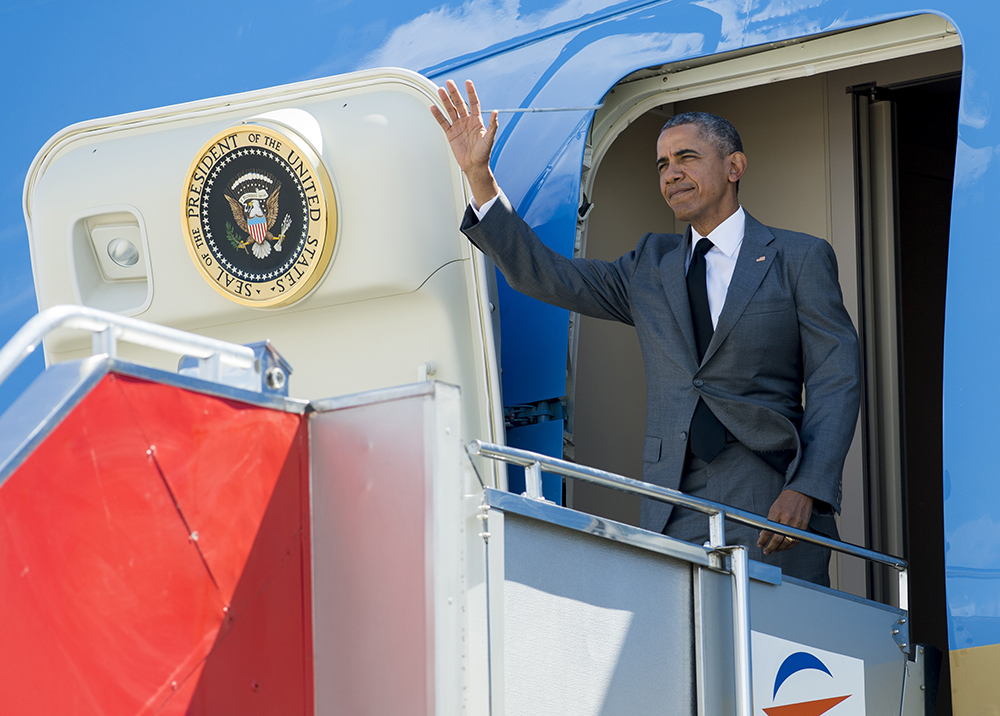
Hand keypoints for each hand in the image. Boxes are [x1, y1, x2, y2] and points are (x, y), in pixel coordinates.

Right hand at [430, 79, 499, 206]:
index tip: (467, 82)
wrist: (474, 166)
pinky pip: (443, 122)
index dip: (471, 92)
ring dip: (446, 101)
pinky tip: (434, 107)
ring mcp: (458, 127)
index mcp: (477, 121)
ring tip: (440, 91)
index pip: (474, 103)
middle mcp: (467, 122)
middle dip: (455, 93)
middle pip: (460, 104)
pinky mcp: (451, 134)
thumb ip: (493, 125)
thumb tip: (496, 113)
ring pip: (450, 110)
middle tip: (449, 83)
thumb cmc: (483, 154)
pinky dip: (438, 115)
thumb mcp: (489, 139)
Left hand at [757, 489, 812, 554]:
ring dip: (779, 549)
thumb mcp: (774, 508)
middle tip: (766, 550)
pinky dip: (789, 546)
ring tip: (774, 550)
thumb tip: (763, 535)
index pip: (768, 531)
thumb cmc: (786, 500)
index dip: (763, 540)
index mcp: (777, 513)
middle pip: (778, 539)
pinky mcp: (803, 527)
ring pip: (787, 542)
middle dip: (770, 547)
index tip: (760, 544)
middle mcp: (787, 519)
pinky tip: (784, 547)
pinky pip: (796, 541)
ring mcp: (796, 524)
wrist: (801, 493)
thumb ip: (769, 522)